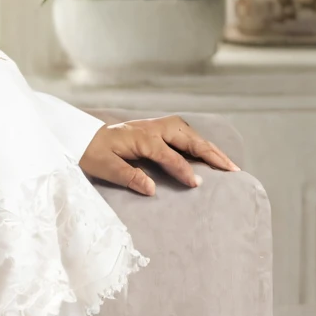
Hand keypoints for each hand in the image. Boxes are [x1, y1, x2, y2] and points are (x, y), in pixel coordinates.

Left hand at [80, 115, 236, 197]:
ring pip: (191, 135)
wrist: (83, 137)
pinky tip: (211, 154)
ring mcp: (158, 126)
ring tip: (229, 164)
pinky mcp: (158, 128)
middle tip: (233, 170)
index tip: (197, 184)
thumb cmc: (92, 153)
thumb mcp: (105, 167)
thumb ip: (128, 177)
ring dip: (211, 148)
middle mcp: (154, 128)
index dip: (184, 170)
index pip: (170, 156)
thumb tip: (151, 189)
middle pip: (189, 140)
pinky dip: (201, 144)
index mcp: (142, 138)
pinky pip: (185, 135)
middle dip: (212, 154)